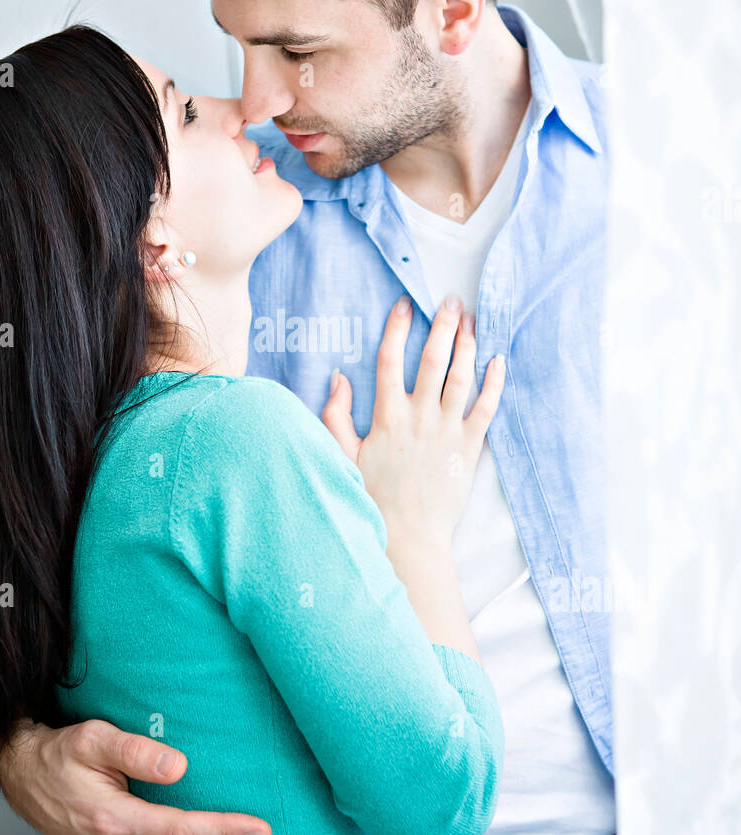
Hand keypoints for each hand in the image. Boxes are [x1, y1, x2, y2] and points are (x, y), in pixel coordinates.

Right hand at [322, 294, 504, 543]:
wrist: (410, 534)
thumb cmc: (375, 496)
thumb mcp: (343, 455)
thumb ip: (336, 415)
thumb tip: (339, 378)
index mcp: (387, 415)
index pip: (390, 360)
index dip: (396, 328)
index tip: (403, 305)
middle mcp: (420, 416)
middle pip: (432, 359)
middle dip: (442, 324)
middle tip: (450, 300)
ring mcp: (447, 430)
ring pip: (461, 376)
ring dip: (467, 344)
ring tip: (472, 320)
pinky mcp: (470, 447)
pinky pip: (486, 407)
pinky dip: (494, 382)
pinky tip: (498, 360)